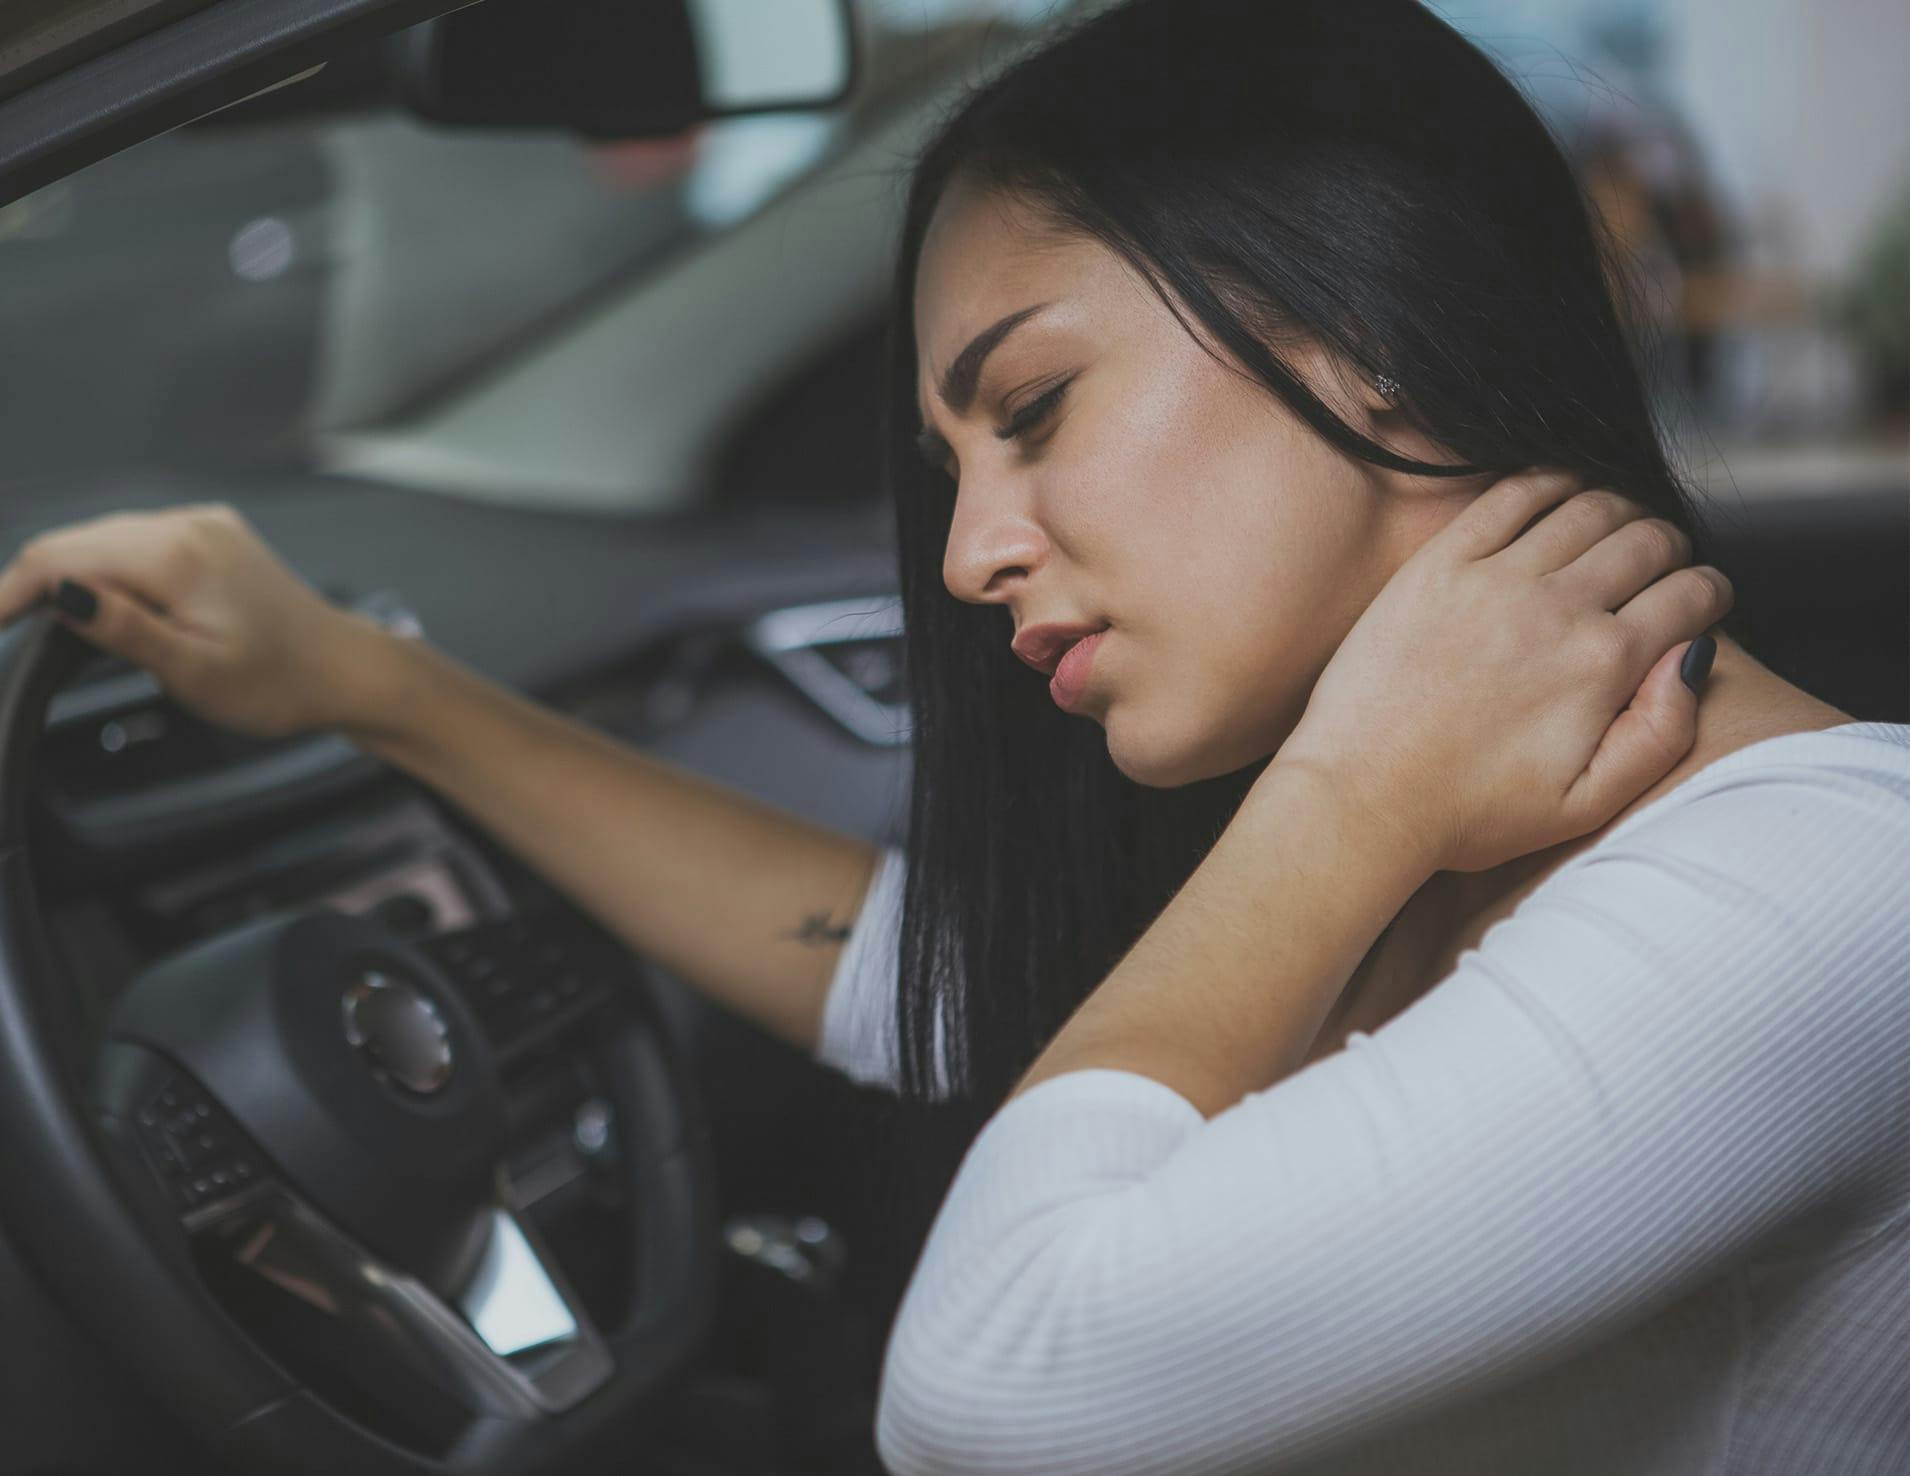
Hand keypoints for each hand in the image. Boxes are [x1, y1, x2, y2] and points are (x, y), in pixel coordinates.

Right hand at [0, 502, 394, 739]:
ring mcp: (204, 525)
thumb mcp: (193, 671)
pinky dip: (110, 566)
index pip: (62, 557)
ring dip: (71, 571)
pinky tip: (103, 600)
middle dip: (33, 579)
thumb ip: (124, 629)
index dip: (10, 589)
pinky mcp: (216, 534)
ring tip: (42, 619)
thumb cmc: (279, 683)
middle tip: (3, 626)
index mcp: (177, 556)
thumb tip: (62, 593)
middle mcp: (188, 525)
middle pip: (78, 540)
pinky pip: (141, 540)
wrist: (346, 670)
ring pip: (107, 538)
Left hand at [1272, 469, 1732, 874]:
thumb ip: (1661, 733)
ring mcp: (1493, 579)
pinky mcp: (1438, 565)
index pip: (1690, 595)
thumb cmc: (1468, 811)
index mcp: (1601, 664)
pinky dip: (1548, 482)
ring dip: (1618, 509)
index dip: (1710, 592)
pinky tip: (1559, 493)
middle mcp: (1556, 608)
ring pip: (1587, 507)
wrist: (1361, 797)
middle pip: (1645, 540)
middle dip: (1670, 546)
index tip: (1704, 599)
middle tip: (1663, 562)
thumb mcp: (1586, 804)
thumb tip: (1694, 659)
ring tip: (1616, 530)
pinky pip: (1509, 496)